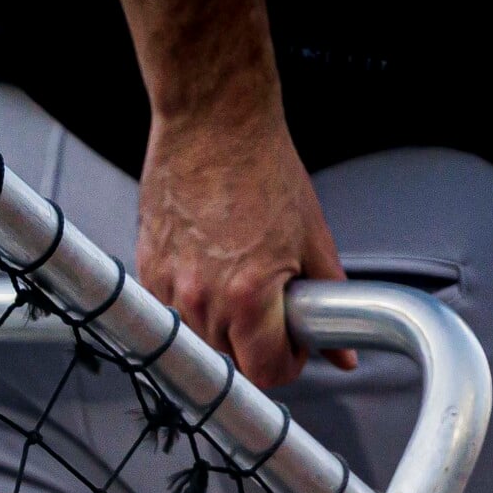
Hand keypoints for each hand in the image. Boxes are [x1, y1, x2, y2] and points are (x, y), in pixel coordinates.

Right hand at [136, 107, 353, 388]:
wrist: (213, 121)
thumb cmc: (262, 165)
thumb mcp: (312, 237)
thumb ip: (328, 300)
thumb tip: (344, 351)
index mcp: (248, 294)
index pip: (265, 372)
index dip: (288, 361)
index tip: (293, 344)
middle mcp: (202, 297)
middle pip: (232, 357)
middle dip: (257, 338)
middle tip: (272, 297)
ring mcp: (169, 284)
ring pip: (200, 335)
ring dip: (222, 319)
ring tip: (238, 270)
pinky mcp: (148, 267)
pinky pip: (173, 307)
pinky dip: (193, 296)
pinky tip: (209, 258)